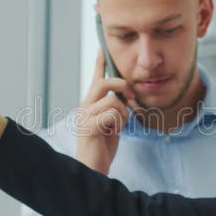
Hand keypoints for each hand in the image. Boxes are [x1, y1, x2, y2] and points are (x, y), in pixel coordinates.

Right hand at [75, 50, 133, 173]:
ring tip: (118, 126)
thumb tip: (125, 95)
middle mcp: (84, 106)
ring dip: (123, 113)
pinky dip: (119, 122)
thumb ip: (116, 107)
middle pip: (104, 82)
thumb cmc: (102, 146)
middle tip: (130, 97)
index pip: (95, 78)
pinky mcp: (88, 126)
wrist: (93, 168)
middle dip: (121, 85)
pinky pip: (112, 113)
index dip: (99, 62)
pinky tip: (113, 133)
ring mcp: (85, 116)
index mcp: (91, 104)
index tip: (102, 47)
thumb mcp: (113, 122)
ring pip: (112, 100)